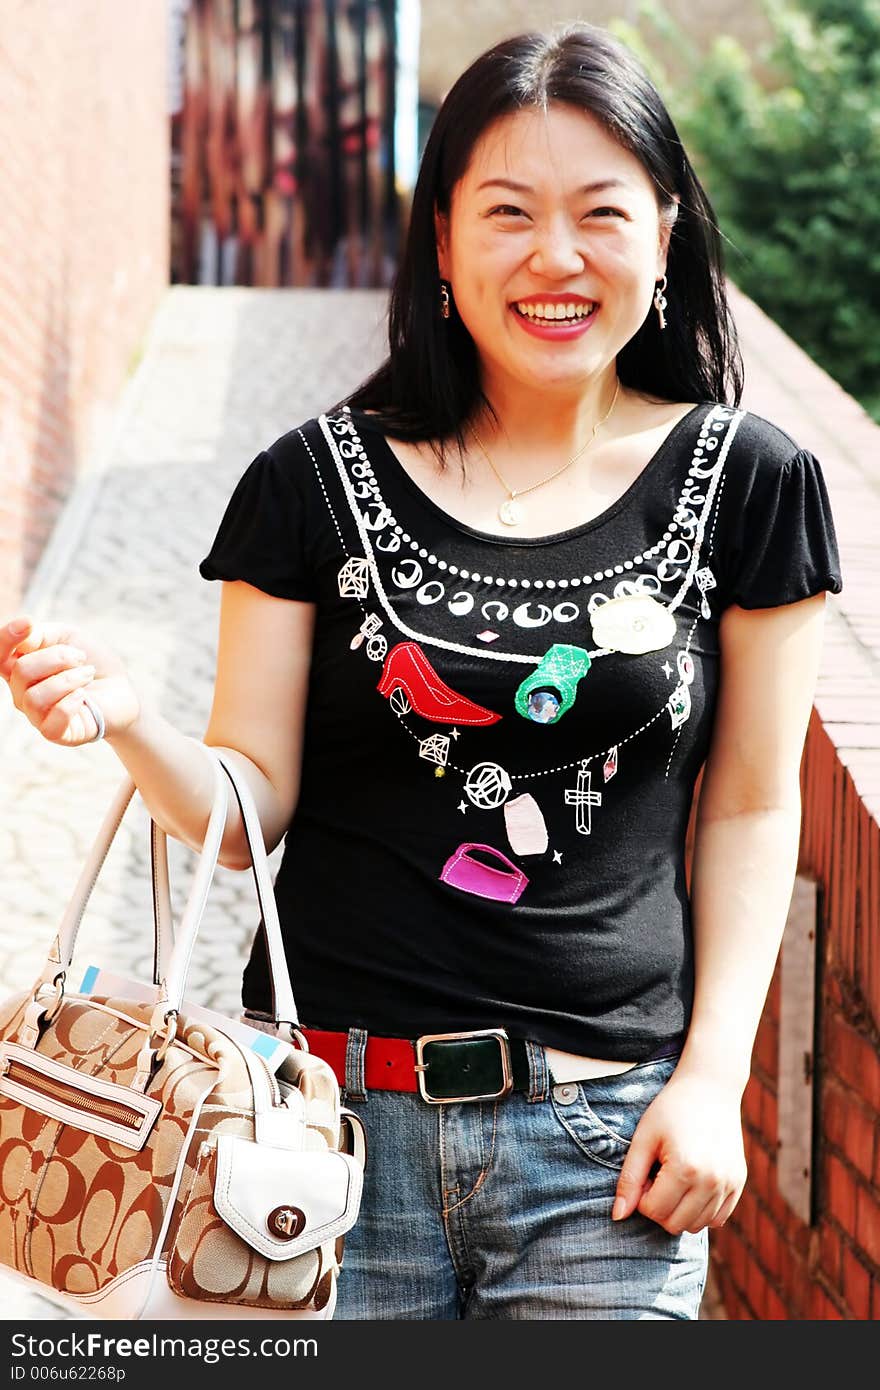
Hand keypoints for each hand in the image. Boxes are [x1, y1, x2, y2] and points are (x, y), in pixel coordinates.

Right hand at [1, 615, 140, 746]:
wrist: (121, 688)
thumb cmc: (91, 661)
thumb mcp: (69, 637)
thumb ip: (42, 634)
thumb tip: (23, 635)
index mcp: (19, 666)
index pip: (0, 655)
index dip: (6, 639)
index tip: (28, 624)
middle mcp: (21, 692)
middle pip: (21, 671)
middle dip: (58, 657)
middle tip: (81, 658)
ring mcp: (36, 715)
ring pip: (34, 697)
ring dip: (68, 680)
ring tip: (88, 675)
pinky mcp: (56, 733)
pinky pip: (51, 721)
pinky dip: (71, 703)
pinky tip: (84, 696)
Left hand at [611, 1072, 747, 1233]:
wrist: (710, 1087)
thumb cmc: (670, 1109)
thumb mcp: (644, 1137)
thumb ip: (629, 1178)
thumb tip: (618, 1217)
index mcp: (686, 1169)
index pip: (653, 1211)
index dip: (641, 1194)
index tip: (645, 1169)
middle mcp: (712, 1181)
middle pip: (674, 1224)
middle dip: (659, 1206)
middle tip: (658, 1174)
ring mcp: (729, 1184)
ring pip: (696, 1226)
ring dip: (679, 1210)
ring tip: (675, 1177)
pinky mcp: (739, 1183)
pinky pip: (717, 1219)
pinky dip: (701, 1211)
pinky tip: (692, 1184)